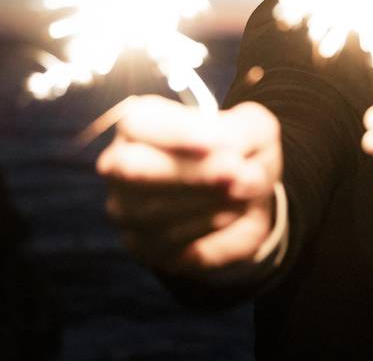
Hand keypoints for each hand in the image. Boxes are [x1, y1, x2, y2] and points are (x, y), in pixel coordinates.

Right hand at [97, 95, 282, 274]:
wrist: (241, 193)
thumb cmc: (239, 149)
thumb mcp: (252, 129)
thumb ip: (244, 138)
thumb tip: (234, 169)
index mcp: (140, 125)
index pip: (139, 123)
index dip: (176, 134)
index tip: (215, 144)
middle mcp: (120, 167)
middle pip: (133, 169)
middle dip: (187, 174)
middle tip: (233, 174)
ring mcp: (126, 211)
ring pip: (153, 213)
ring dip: (206, 203)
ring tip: (243, 192)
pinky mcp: (145, 248)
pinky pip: (173, 245)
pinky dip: (210, 230)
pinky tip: (233, 213)